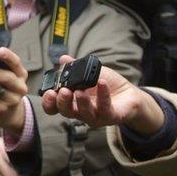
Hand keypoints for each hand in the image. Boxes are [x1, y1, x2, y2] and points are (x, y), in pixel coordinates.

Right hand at [41, 55, 163, 135]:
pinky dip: (103, 96)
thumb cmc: (105, 85)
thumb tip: (63, 58)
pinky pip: (106, 109)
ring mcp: (96, 116)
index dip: (49, 103)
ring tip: (80, 91)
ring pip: (85, 115)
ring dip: (81, 103)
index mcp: (71, 102)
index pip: (54, 107)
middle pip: (66, 112)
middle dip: (63, 102)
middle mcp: (80, 112)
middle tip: (63, 91)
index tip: (49, 93)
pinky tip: (102, 83)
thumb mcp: (88, 73)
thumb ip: (74, 67)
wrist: (127, 93)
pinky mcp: (111, 116)